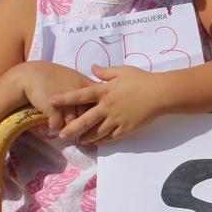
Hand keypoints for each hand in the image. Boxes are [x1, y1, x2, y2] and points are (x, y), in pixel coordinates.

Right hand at [13, 62, 92, 131]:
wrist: (32, 74)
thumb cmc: (56, 76)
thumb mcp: (76, 78)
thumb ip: (89, 88)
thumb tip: (102, 100)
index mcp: (86, 85)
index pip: (100, 103)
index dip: (99, 113)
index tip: (99, 119)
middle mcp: (78, 94)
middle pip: (87, 116)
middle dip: (85, 125)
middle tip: (84, 133)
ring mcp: (66, 102)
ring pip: (73, 124)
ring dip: (69, 129)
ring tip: (67, 132)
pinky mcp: (52, 109)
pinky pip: (58, 126)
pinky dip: (55, 127)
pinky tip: (54, 126)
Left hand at [48, 63, 165, 144]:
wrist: (161, 94)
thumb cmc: (142, 80)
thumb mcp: (123, 71)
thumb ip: (105, 71)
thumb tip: (92, 68)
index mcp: (104, 91)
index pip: (80, 95)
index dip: (64, 98)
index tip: (51, 102)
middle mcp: (107, 107)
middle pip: (85, 120)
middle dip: (71, 128)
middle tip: (61, 135)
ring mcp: (116, 119)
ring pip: (97, 132)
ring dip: (86, 137)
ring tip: (79, 141)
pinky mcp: (126, 128)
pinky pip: (111, 137)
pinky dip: (103, 140)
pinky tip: (97, 142)